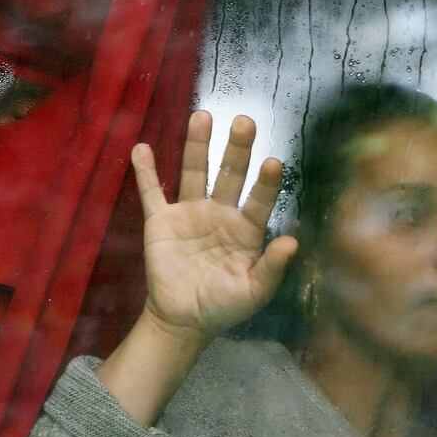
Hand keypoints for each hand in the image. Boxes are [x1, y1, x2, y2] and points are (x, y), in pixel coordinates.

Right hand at [133, 111, 297, 346]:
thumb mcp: (254, 292)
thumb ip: (272, 268)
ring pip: (195, 173)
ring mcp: (190, 213)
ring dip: (198, 145)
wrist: (184, 320)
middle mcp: (221, 212)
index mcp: (247, 228)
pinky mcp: (160, 221)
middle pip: (231, 174)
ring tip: (203, 116)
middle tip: (245, 122)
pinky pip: (152, 192)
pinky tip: (143, 148)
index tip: (274, 162)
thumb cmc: (225, 306)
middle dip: (238, 149)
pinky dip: (147, 171)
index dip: (267, 182)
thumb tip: (292, 242)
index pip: (260, 199)